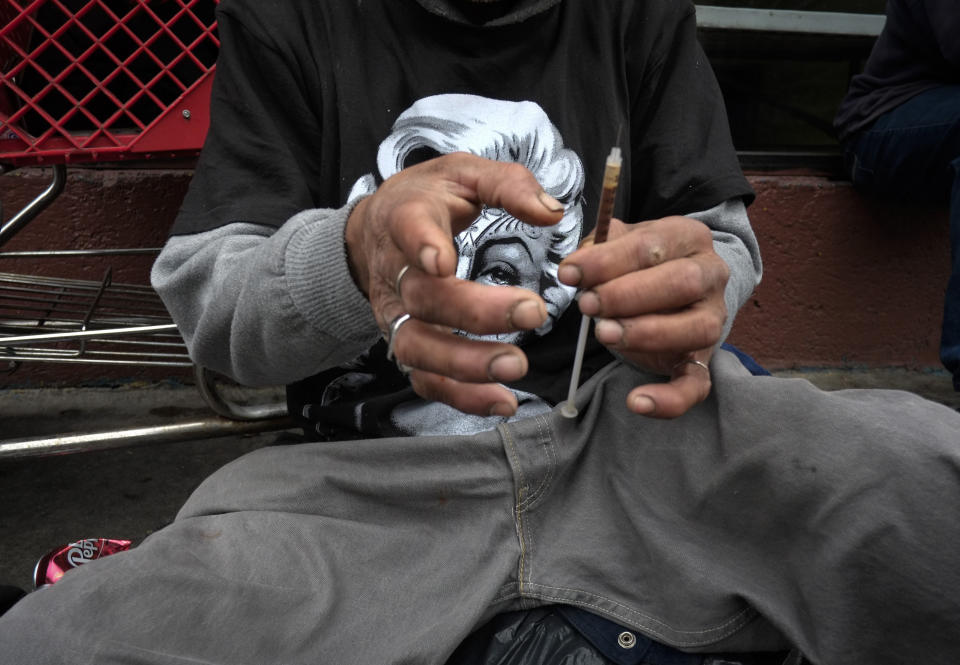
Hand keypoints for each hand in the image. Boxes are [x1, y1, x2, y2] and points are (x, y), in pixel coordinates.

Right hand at [345, 152, 564, 416]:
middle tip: (532, 314)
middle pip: (423, 298)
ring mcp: (396, 314)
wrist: (375, 229)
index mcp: (407, 218)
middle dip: (474, 312)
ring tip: (515, 367)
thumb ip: (509, 185)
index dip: (423, 246)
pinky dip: (460, 396)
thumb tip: (552, 213)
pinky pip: (424, 378)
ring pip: (416, 346)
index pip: (408, 229)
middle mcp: (395, 271)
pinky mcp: (404, 343)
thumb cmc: (429, 200)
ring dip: (464, 363)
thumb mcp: (464, 172)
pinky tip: (502, 401)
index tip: (443, 261)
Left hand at [558, 216, 728, 417]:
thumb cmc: (641, 264)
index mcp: (688, 237)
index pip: (651, 244)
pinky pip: (696, 384)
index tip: (569, 273)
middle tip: (588, 304)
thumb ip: (600, 246)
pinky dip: (669, 399)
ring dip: (645, 333)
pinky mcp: (704, 360)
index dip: (607, 260)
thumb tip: (577, 266)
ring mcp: (713, 320)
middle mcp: (710, 275)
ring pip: (695, 329)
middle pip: (681, 281)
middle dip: (627, 295)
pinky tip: (636, 402)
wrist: (678, 290)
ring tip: (604, 333)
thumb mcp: (622, 243)